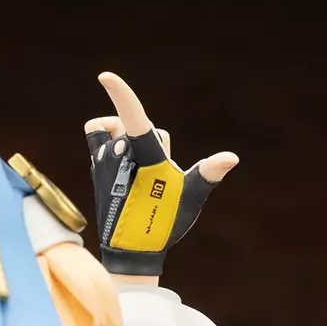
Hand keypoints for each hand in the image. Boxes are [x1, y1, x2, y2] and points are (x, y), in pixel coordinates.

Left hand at [85, 72, 237, 276]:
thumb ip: (208, 173)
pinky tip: (116, 152)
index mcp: (147, 157)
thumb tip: (230, 159)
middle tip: (155, 178)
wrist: (130, 249)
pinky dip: (107, 134)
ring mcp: (105, 158)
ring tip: (136, 170)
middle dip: (153, 143)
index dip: (122, 94)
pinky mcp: (96, 162)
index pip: (135, 118)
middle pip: (143, 127)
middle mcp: (121, 154)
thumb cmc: (164, 224)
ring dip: (132, 140)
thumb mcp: (190, 199)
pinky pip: (98, 132)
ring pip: (122, 128)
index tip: (105, 76)